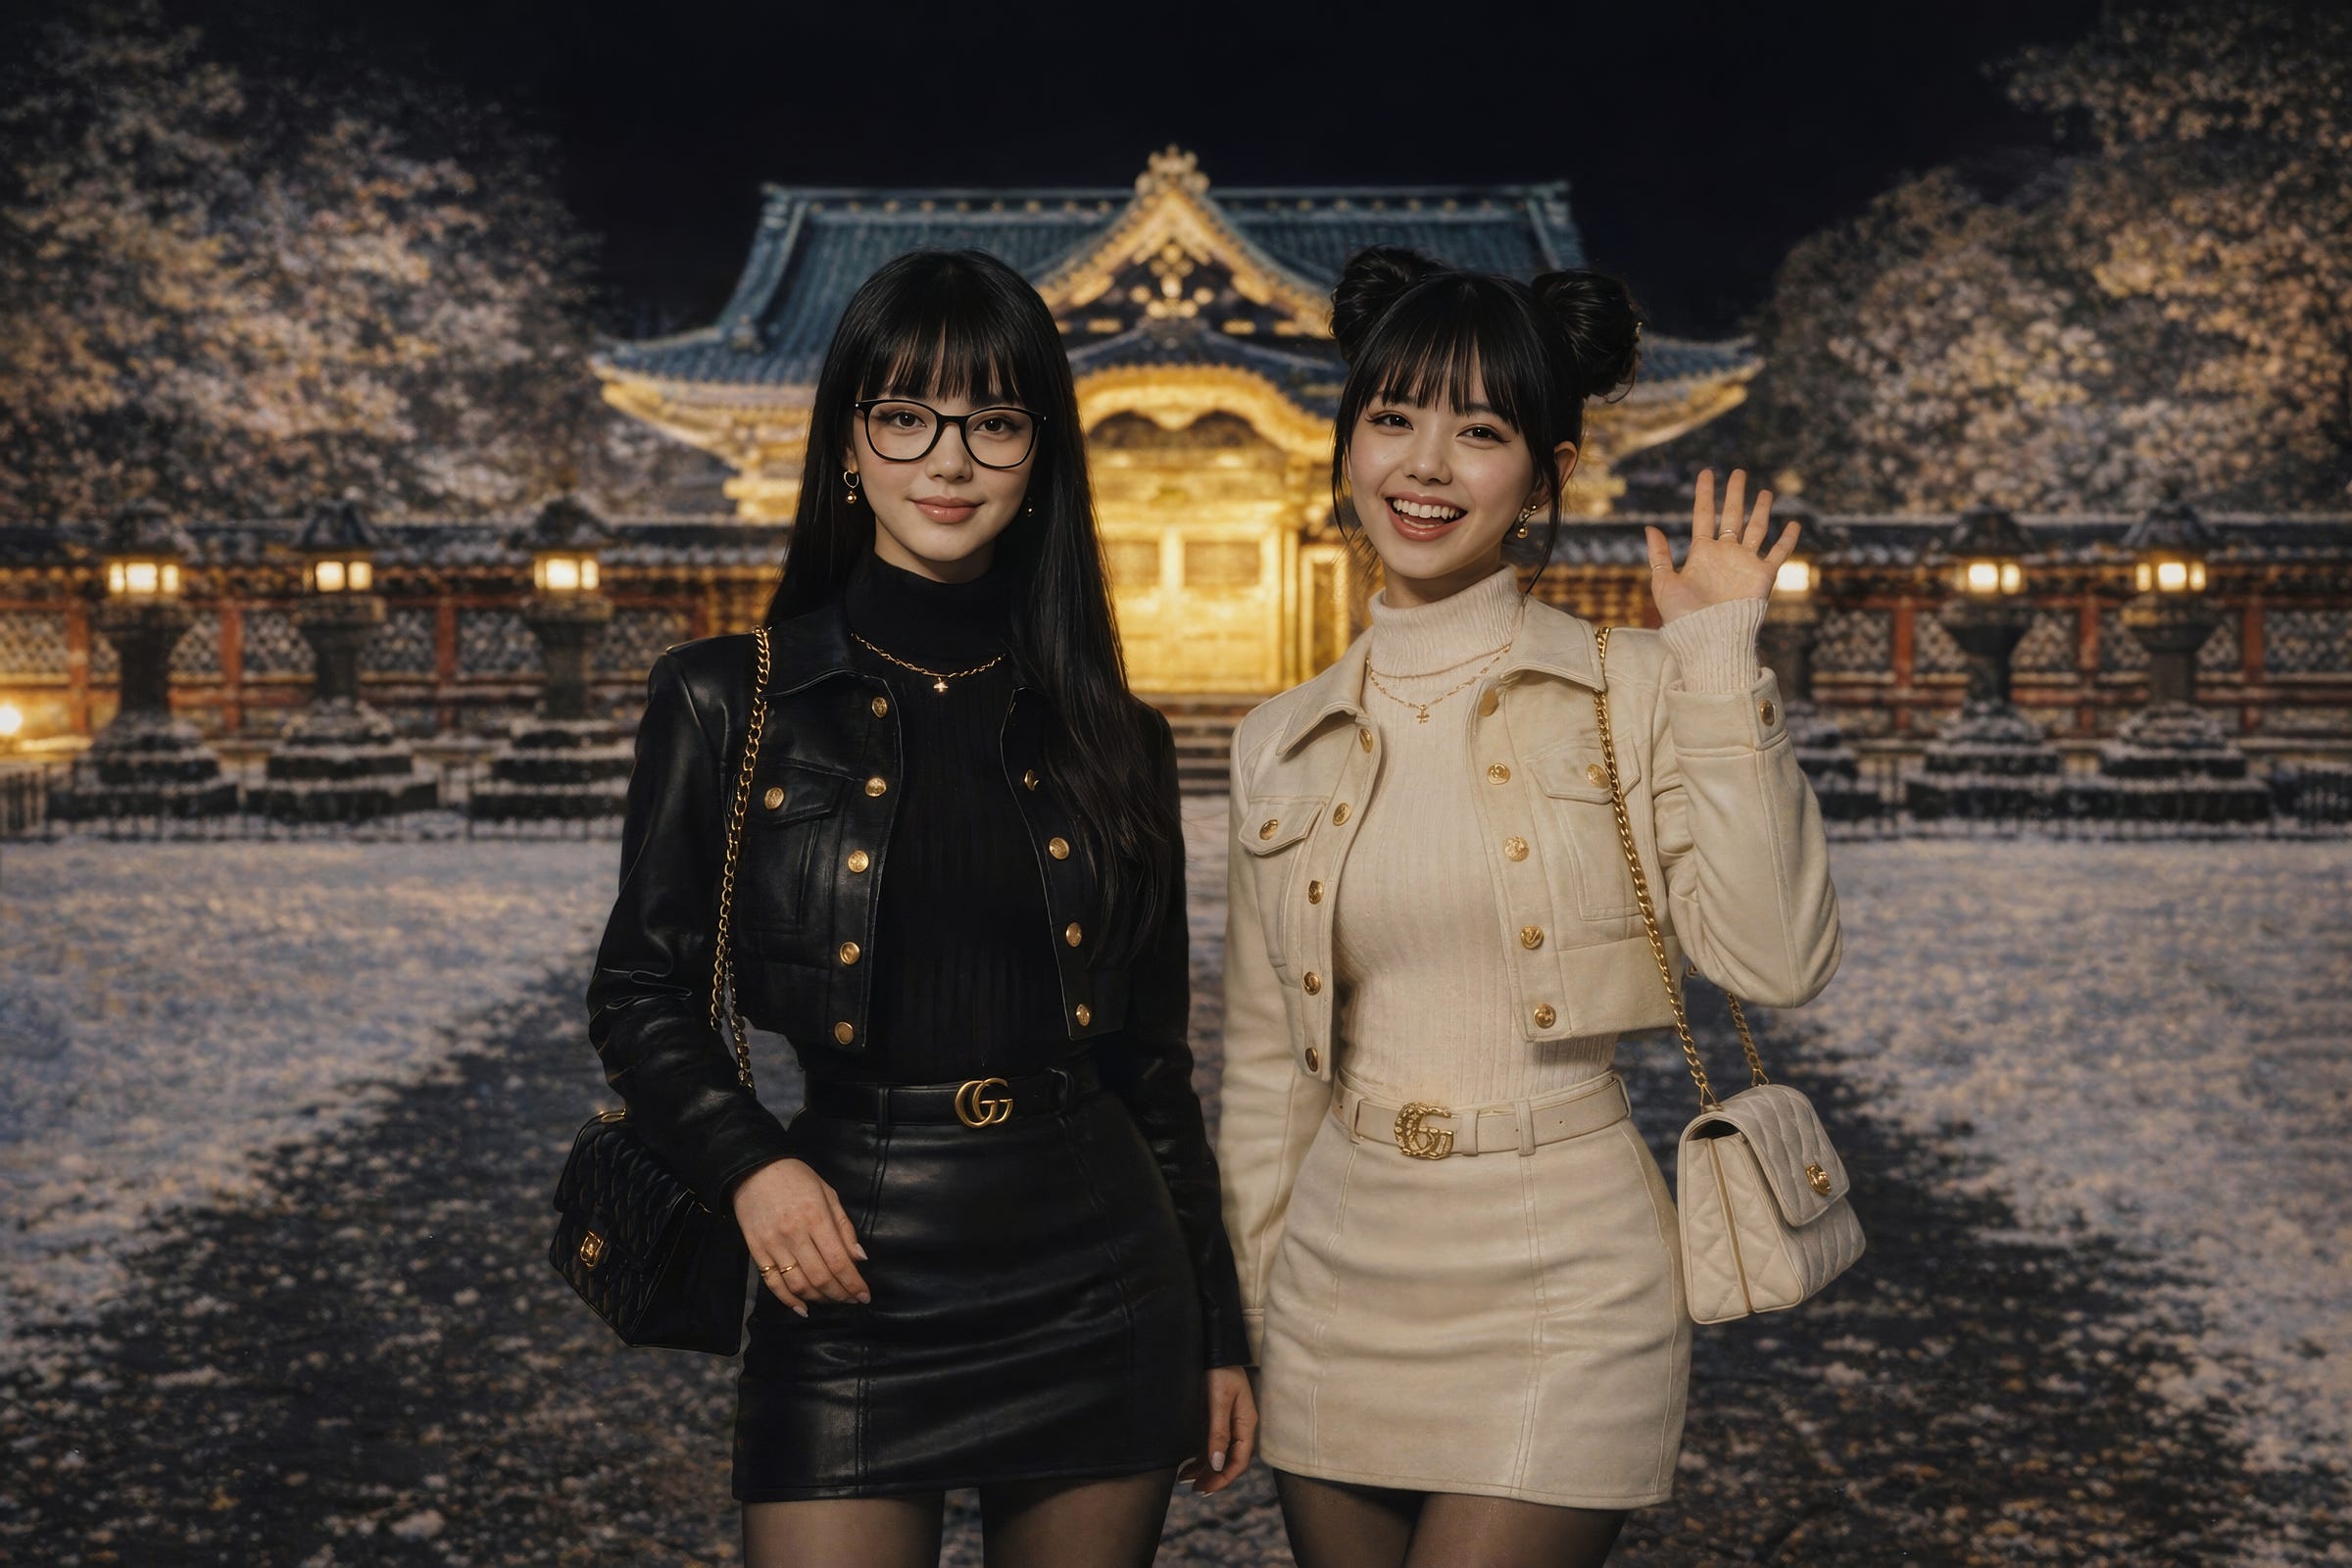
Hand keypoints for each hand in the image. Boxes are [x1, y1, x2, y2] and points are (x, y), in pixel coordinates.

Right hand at [730, 1157, 868, 1316]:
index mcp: (816, 1217)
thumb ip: (844, 1227)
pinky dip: (788, 1300)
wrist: (753, 1169)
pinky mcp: (756, 1251)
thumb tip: (859, 1259)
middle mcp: (794, 1234)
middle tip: (851, 1300)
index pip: (839, 1261)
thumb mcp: (828, 1194)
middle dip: (840, 1294)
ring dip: (818, 1298)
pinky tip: (802, 1307)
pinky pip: (773, 1283)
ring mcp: (773, 1245)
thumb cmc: (797, 1178)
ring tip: (831, 1300)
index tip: (864, 1296)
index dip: (854, 1283)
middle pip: (820, 1277)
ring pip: (798, 1284)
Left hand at [1184, 1366, 1257, 1494]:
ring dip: (1204, 1468)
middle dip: (1213, 1477)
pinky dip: (1200, 1455)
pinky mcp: (1216, 1417)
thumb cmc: (1220, 1370)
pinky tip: (1187, 1464)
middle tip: (1195, 1490)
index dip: (1224, 1478)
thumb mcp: (1219, 1400)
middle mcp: (1239, 1426)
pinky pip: (1210, 1443)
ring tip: (1185, 1479)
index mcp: (1246, 1424)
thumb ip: (1218, 1431)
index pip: (1240, 1461)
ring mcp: (1228, 1422)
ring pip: (1218, 1454)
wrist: (1215, 1346)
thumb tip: (1216, 1463)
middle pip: (1230, 1460)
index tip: (1206, 1488)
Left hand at [1644, 467, 1799, 623]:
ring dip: (1761, 510)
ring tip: (1764, 491)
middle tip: (1739, 473)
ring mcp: (1745, 563)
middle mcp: (1725, 554)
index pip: (1703, 516)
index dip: (1704, 494)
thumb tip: (1650, 527)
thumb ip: (1659, 555)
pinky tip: (1793, 523)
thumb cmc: (1683, 616)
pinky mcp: (1763, 575)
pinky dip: (1787, 539)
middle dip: (1735, 494)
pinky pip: (1778, 553)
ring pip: (1756, 529)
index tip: (1706, 473)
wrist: (1708, 638)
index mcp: (1701, 553)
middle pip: (1732, 516)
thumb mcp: (1664, 582)